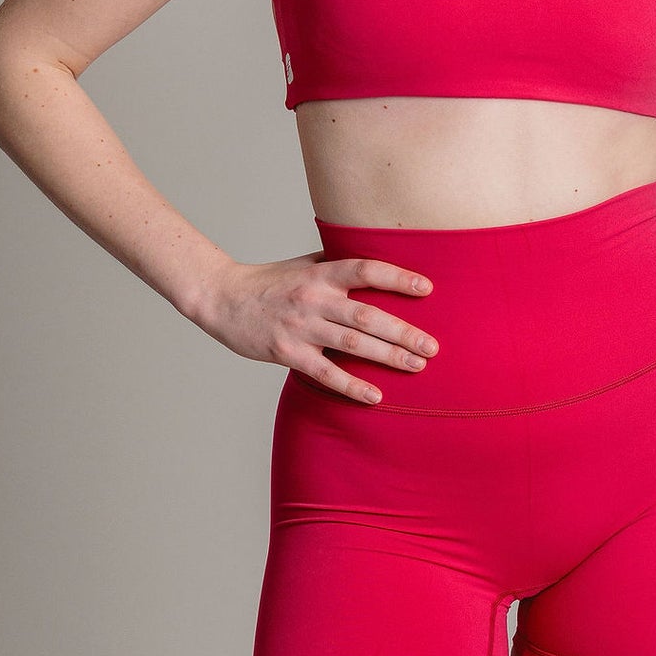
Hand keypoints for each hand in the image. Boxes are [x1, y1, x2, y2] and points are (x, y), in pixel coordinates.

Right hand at [195, 251, 438, 403]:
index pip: (366, 269)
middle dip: (403, 332)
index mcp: (321, 273)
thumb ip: (337, 262)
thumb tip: (378, 259)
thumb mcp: (304, 264)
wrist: (223, 298)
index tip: (428, 289)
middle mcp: (313, 298)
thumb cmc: (270, 282)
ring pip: (352, 343)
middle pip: (367, 314)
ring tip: (417, 366)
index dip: (398, 277)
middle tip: (433, 347)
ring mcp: (300, 326)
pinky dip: (351, 386)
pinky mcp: (287, 352)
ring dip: (387, 356)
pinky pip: (325, 372)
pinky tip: (375, 396)